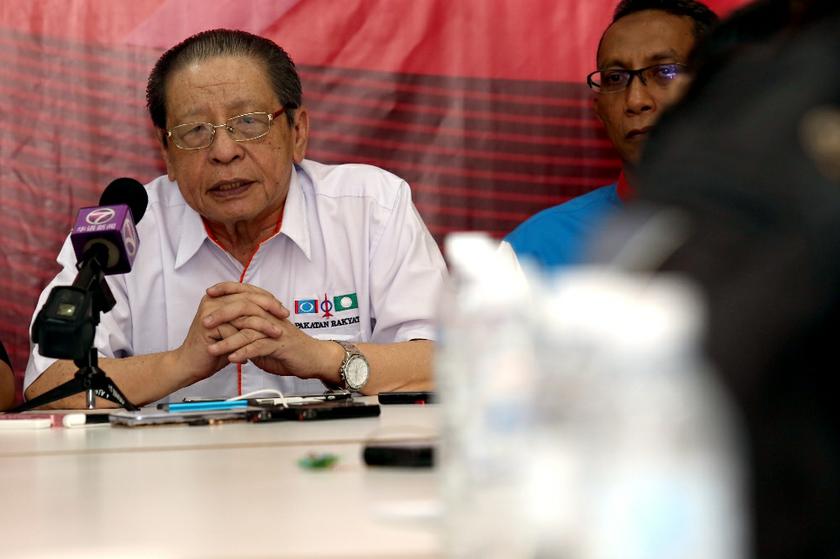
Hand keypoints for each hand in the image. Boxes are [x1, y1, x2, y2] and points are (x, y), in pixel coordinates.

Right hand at [174, 282, 288, 382]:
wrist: (190, 365)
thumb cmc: (213, 349)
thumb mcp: (234, 329)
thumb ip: (247, 316)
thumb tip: (272, 308)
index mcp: (219, 297)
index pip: (247, 291)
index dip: (267, 298)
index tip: (282, 309)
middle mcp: (213, 300)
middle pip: (247, 297)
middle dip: (269, 306)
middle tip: (283, 316)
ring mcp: (209, 311)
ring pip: (244, 312)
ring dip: (264, 323)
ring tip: (277, 332)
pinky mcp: (208, 326)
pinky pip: (236, 330)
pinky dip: (250, 338)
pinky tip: (261, 345)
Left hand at [202, 283, 341, 383]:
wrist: (313, 358)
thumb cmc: (289, 347)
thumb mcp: (266, 335)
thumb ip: (250, 330)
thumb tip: (231, 328)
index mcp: (268, 310)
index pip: (246, 292)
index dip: (227, 289)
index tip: (209, 293)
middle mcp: (272, 316)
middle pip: (244, 307)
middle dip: (221, 314)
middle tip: (204, 322)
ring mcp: (276, 330)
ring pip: (248, 330)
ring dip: (228, 340)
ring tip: (212, 349)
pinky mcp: (280, 345)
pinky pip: (259, 347)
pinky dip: (243, 353)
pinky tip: (231, 359)